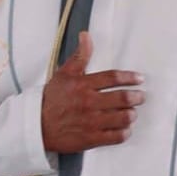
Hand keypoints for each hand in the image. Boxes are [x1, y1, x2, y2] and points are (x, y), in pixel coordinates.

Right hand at [40, 32, 143, 155]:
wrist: (36, 126)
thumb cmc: (51, 100)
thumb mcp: (63, 74)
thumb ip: (79, 56)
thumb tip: (86, 36)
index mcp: (83, 85)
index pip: (113, 78)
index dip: (130, 78)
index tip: (139, 79)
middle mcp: (88, 103)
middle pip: (122, 98)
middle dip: (137, 97)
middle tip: (140, 97)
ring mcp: (90, 122)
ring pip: (122, 118)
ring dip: (132, 114)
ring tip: (131, 113)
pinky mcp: (90, 139)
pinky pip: (116, 137)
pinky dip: (124, 132)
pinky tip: (124, 129)